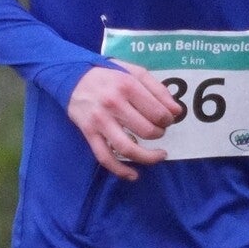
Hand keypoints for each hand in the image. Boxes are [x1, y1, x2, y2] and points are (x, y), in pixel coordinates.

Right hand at [67, 61, 183, 180]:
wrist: (72, 77)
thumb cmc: (108, 75)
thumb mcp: (134, 72)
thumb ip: (157, 89)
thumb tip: (176, 111)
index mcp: (127, 85)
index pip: (158, 112)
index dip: (168, 119)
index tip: (167, 120)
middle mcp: (114, 104)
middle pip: (146, 130)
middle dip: (159, 134)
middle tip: (159, 131)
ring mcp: (100, 121)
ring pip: (128, 148)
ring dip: (148, 157)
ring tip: (159, 155)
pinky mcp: (89, 133)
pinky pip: (105, 158)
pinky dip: (120, 170)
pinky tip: (133, 175)